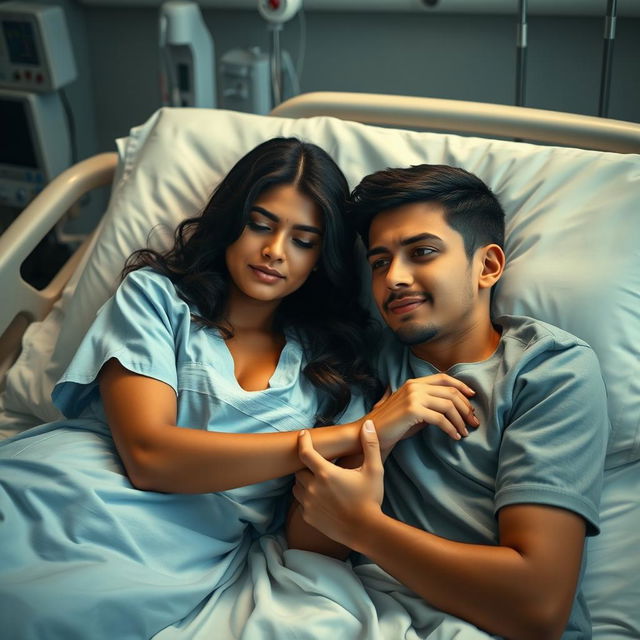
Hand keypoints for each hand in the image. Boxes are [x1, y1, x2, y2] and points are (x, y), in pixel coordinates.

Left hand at [293, 420, 383, 548]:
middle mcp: (312, 487)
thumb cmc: (370, 499)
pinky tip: (320, 499)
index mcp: (326, 473)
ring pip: (297, 487)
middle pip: (300, 471)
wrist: (365, 531)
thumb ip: (370, 445)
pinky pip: (301, 503)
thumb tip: (368, 424)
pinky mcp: (308, 517)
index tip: (303, 435)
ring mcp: (308, 504)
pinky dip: (306, 499)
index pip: (305, 452)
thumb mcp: (374, 470)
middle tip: (319, 467)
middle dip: (307, 467)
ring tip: (318, 482)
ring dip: (304, 482)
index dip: (303, 441)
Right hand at [367, 374, 478, 448]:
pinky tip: (454, 436)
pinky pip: (440, 419)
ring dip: (460, 420)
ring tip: (465, 432)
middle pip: (450, 392)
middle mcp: (415, 386)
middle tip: (474, 422)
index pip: (444, 378)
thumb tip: (453, 407)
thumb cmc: (394, 424)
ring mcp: (413, 397)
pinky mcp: (413, 410)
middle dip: (466, 408)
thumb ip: (429, 404)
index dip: (462, 386)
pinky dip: (451, 428)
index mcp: (414, 382)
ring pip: (448, 405)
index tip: (473, 399)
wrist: (372, 432)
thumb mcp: (413, 409)